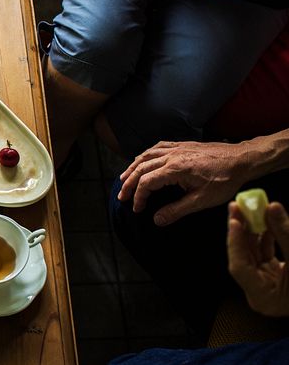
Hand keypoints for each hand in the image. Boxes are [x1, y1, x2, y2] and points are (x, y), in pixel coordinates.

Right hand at [118, 140, 251, 225]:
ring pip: (146, 156)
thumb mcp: (203, 201)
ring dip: (132, 167)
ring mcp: (176, 148)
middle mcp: (171, 155)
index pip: (146, 182)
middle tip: (122, 196)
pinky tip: (142, 160)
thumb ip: (177, 210)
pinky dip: (145, 155)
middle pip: (141, 168)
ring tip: (123, 178)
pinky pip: (156, 147)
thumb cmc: (225, 180)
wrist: (242, 159)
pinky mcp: (182, 145)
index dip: (138, 197)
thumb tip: (156, 220)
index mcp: (175, 169)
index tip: (137, 209)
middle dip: (129, 183)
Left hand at [227, 201, 288, 316]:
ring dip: (250, 231)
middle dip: (240, 231)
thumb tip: (272, 208)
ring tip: (249, 210)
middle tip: (237, 207)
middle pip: (243, 257)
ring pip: (251, 253)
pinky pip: (262, 253)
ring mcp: (265, 283)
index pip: (240, 268)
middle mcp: (259, 292)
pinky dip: (263, 238)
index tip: (234, 221)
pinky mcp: (272, 275)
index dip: (236, 243)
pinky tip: (264, 222)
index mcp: (263, 297)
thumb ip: (285, 234)